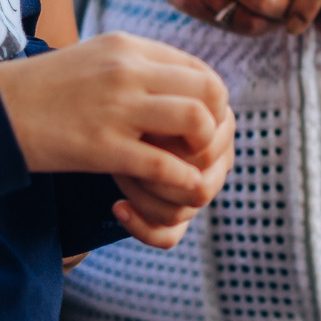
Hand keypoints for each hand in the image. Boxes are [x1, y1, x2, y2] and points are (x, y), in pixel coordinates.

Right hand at [0, 32, 230, 205]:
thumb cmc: (42, 89)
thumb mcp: (94, 58)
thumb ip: (134, 64)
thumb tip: (173, 82)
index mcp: (128, 48)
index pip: (199, 69)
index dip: (212, 102)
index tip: (200, 126)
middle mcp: (128, 71)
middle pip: (211, 90)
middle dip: (218, 125)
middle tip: (200, 149)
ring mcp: (117, 107)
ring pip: (197, 122)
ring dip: (203, 151)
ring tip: (187, 166)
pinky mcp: (101, 146)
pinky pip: (164, 165)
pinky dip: (182, 181)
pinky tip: (178, 190)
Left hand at [110, 103, 235, 248]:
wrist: (101, 117)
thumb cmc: (123, 95)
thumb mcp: (143, 86)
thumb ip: (167, 92)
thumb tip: (184, 115)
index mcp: (218, 123)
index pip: (212, 146)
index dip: (179, 141)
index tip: (142, 124)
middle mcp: (214, 160)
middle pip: (203, 184)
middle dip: (162, 170)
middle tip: (127, 152)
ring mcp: (195, 190)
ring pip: (185, 209)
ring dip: (148, 195)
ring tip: (119, 173)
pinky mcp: (172, 215)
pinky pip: (169, 235)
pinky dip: (142, 226)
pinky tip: (118, 207)